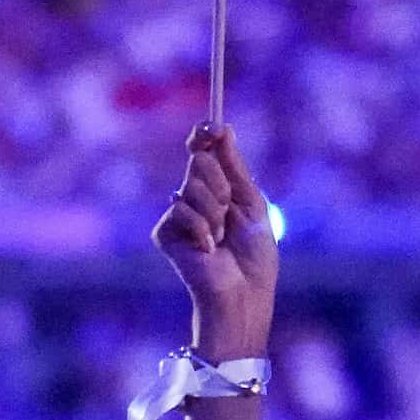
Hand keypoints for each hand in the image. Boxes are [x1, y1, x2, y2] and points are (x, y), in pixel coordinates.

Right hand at [151, 124, 278, 363]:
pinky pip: (181, 210)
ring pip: (192, 186)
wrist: (245, 293)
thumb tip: (222, 128)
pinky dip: (202, 229)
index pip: (204, 152)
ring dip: (216, 210)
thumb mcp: (251, 202)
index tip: (212, 125)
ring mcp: (177, 217)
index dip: (205, 135)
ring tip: (221, 237)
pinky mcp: (164, 234)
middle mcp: (193, 199)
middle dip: (221, 182)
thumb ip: (234, 166)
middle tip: (230, 210)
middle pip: (199, 162)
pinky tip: (208, 250)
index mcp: (217, 189)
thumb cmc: (255, 256)